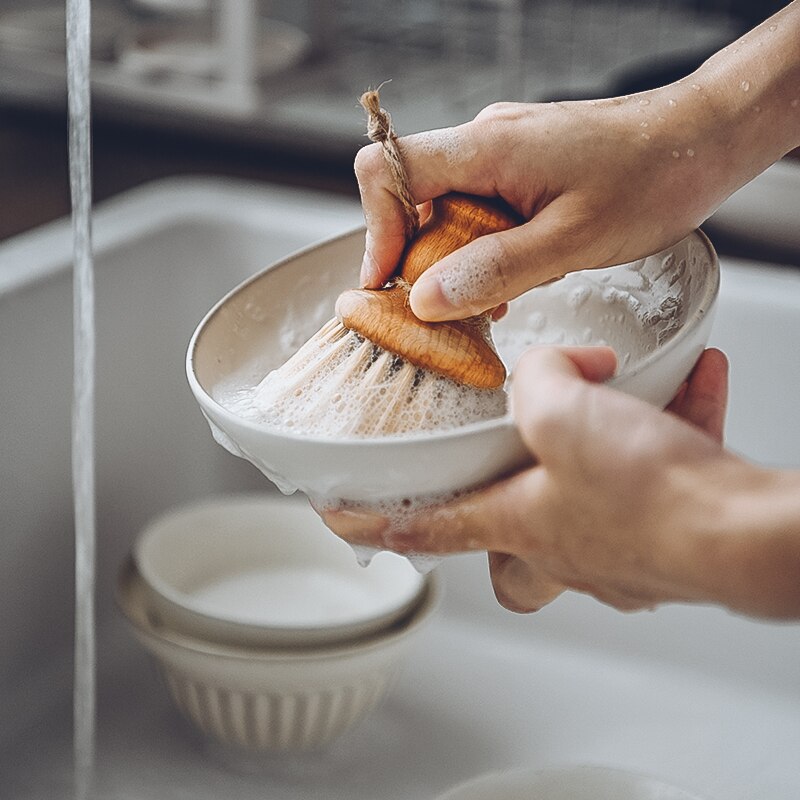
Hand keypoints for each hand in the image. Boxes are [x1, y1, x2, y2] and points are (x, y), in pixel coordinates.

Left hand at [321, 346, 799, 617]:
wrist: (748, 534)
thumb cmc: (653, 496)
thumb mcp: (565, 415)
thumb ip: (540, 383)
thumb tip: (547, 370)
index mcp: (521, 525)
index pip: (424, 529)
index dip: (374, 521)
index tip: (339, 519)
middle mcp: (566, 549)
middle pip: (512, 559)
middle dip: (497, 523)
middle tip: (500, 483)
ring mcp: (621, 551)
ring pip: (590, 514)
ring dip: (597, 455)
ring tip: (617, 402)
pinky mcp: (673, 535)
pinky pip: (662, 477)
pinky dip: (671, 427)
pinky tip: (693, 381)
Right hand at [355, 3, 799, 321]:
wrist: (701, 140)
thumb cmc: (652, 179)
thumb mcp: (571, 241)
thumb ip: (495, 270)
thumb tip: (427, 298)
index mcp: (488, 147)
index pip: (389, 171)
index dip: (376, 230)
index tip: (389, 284)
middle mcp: (485, 142)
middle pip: (411, 196)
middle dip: (417, 256)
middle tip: (442, 308)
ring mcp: (501, 153)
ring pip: (443, 207)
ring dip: (451, 258)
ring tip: (484, 300)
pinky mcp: (519, 168)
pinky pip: (476, 208)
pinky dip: (478, 249)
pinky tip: (508, 279)